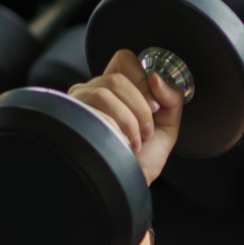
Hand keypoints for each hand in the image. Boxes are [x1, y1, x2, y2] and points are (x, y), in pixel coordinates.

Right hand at [68, 49, 183, 184]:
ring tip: (133, 141)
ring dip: (130, 121)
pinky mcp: (72, 118)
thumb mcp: (167, 126)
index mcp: (114, 87)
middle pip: (117, 79)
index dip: (143, 79)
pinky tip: (120, 145)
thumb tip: (156, 77)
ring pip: (106, 93)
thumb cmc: (142, 159)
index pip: (124, 59)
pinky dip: (118, 130)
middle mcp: (92, 90)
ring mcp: (78, 103)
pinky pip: (98, 112)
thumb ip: (171, 99)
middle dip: (141, 108)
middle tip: (145, 131)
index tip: (154, 107)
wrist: (126, 185)